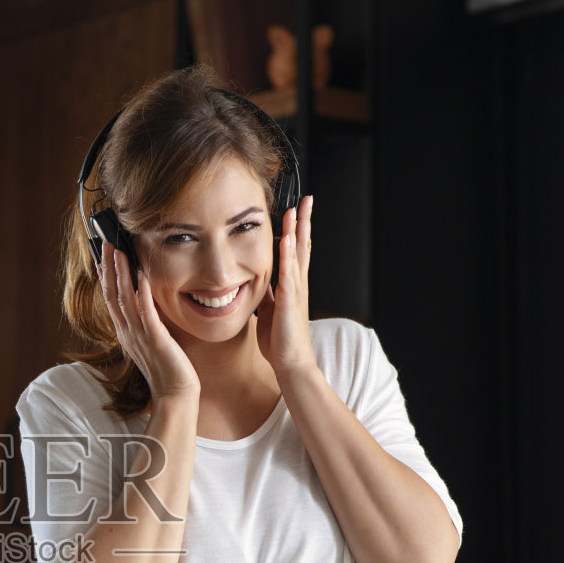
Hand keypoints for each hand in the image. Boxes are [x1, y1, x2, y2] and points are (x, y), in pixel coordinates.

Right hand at [97, 236, 198, 402]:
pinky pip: (145, 311)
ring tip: (117, 250)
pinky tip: (140, 273)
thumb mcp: (152, 340)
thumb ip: (146, 321)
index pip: (110, 299)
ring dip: (120, 272)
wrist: (174, 393)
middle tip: (105, 242)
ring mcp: (139, 335)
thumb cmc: (167, 368)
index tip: (102, 257)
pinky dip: (141, 291)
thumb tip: (145, 301)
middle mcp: (127, 332)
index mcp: (125, 332)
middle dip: (108, 267)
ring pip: (123, 298)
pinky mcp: (154, 339)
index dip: (105, 277)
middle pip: (112, 294)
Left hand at [255, 195, 314, 374]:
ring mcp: (296, 291)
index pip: (296, 252)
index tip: (295, 211)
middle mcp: (297, 285)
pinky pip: (289, 274)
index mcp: (292, 287)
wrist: (290, 363)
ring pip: (298, 255)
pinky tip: (288, 240)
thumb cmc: (280, 342)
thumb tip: (257, 283)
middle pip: (303, 246)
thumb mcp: (268, 312)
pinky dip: (289, 256)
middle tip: (307, 199)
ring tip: (297, 209)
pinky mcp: (290, 301)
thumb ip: (266, 296)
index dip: (296, 231)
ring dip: (297, 231)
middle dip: (304, 222)